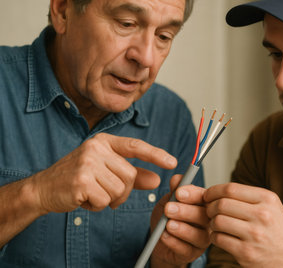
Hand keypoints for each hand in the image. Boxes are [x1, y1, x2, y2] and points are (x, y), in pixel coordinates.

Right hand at [30, 133, 176, 213]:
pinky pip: (105, 200)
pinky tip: (83, 199)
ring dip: (109, 200)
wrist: (43, 189)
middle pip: (129, 175)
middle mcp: (96, 147)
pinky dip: (97, 206)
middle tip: (105, 194)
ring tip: (92, 194)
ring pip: (119, 190)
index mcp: (104, 142)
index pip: (135, 146)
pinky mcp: (81, 180)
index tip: (173, 162)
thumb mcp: (106, 172)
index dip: (156, 154)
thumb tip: (157, 180)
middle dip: (122, 192)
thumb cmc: (78, 178)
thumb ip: (133, 175)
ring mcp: (87, 162)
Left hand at [150, 174, 209, 267]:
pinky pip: (187, 250)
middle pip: (204, 216)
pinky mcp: (193, 253)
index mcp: (204, 204)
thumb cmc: (167, 217)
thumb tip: (176, 179)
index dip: (192, 194)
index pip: (205, 197)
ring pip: (199, 235)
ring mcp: (202, 239)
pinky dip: (174, 242)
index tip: (178, 192)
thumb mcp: (168, 200)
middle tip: (168, 208)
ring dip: (182, 229)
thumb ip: (174, 190)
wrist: (158, 240)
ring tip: (168, 224)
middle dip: (186, 211)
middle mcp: (207, 221)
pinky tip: (165, 236)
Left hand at [204, 183, 282, 267]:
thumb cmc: (277, 230)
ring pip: (218, 221)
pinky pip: (219, 239)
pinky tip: (220, 236)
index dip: (214, 191)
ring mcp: (254, 235)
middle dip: (210, 206)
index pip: (231, 189)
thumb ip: (248, 196)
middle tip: (209, 210)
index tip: (208, 195)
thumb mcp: (271, 206)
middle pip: (222, 204)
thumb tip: (218, 191)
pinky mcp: (246, 252)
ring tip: (216, 224)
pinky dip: (214, 237)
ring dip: (212, 222)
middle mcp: (262, 215)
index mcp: (267, 199)